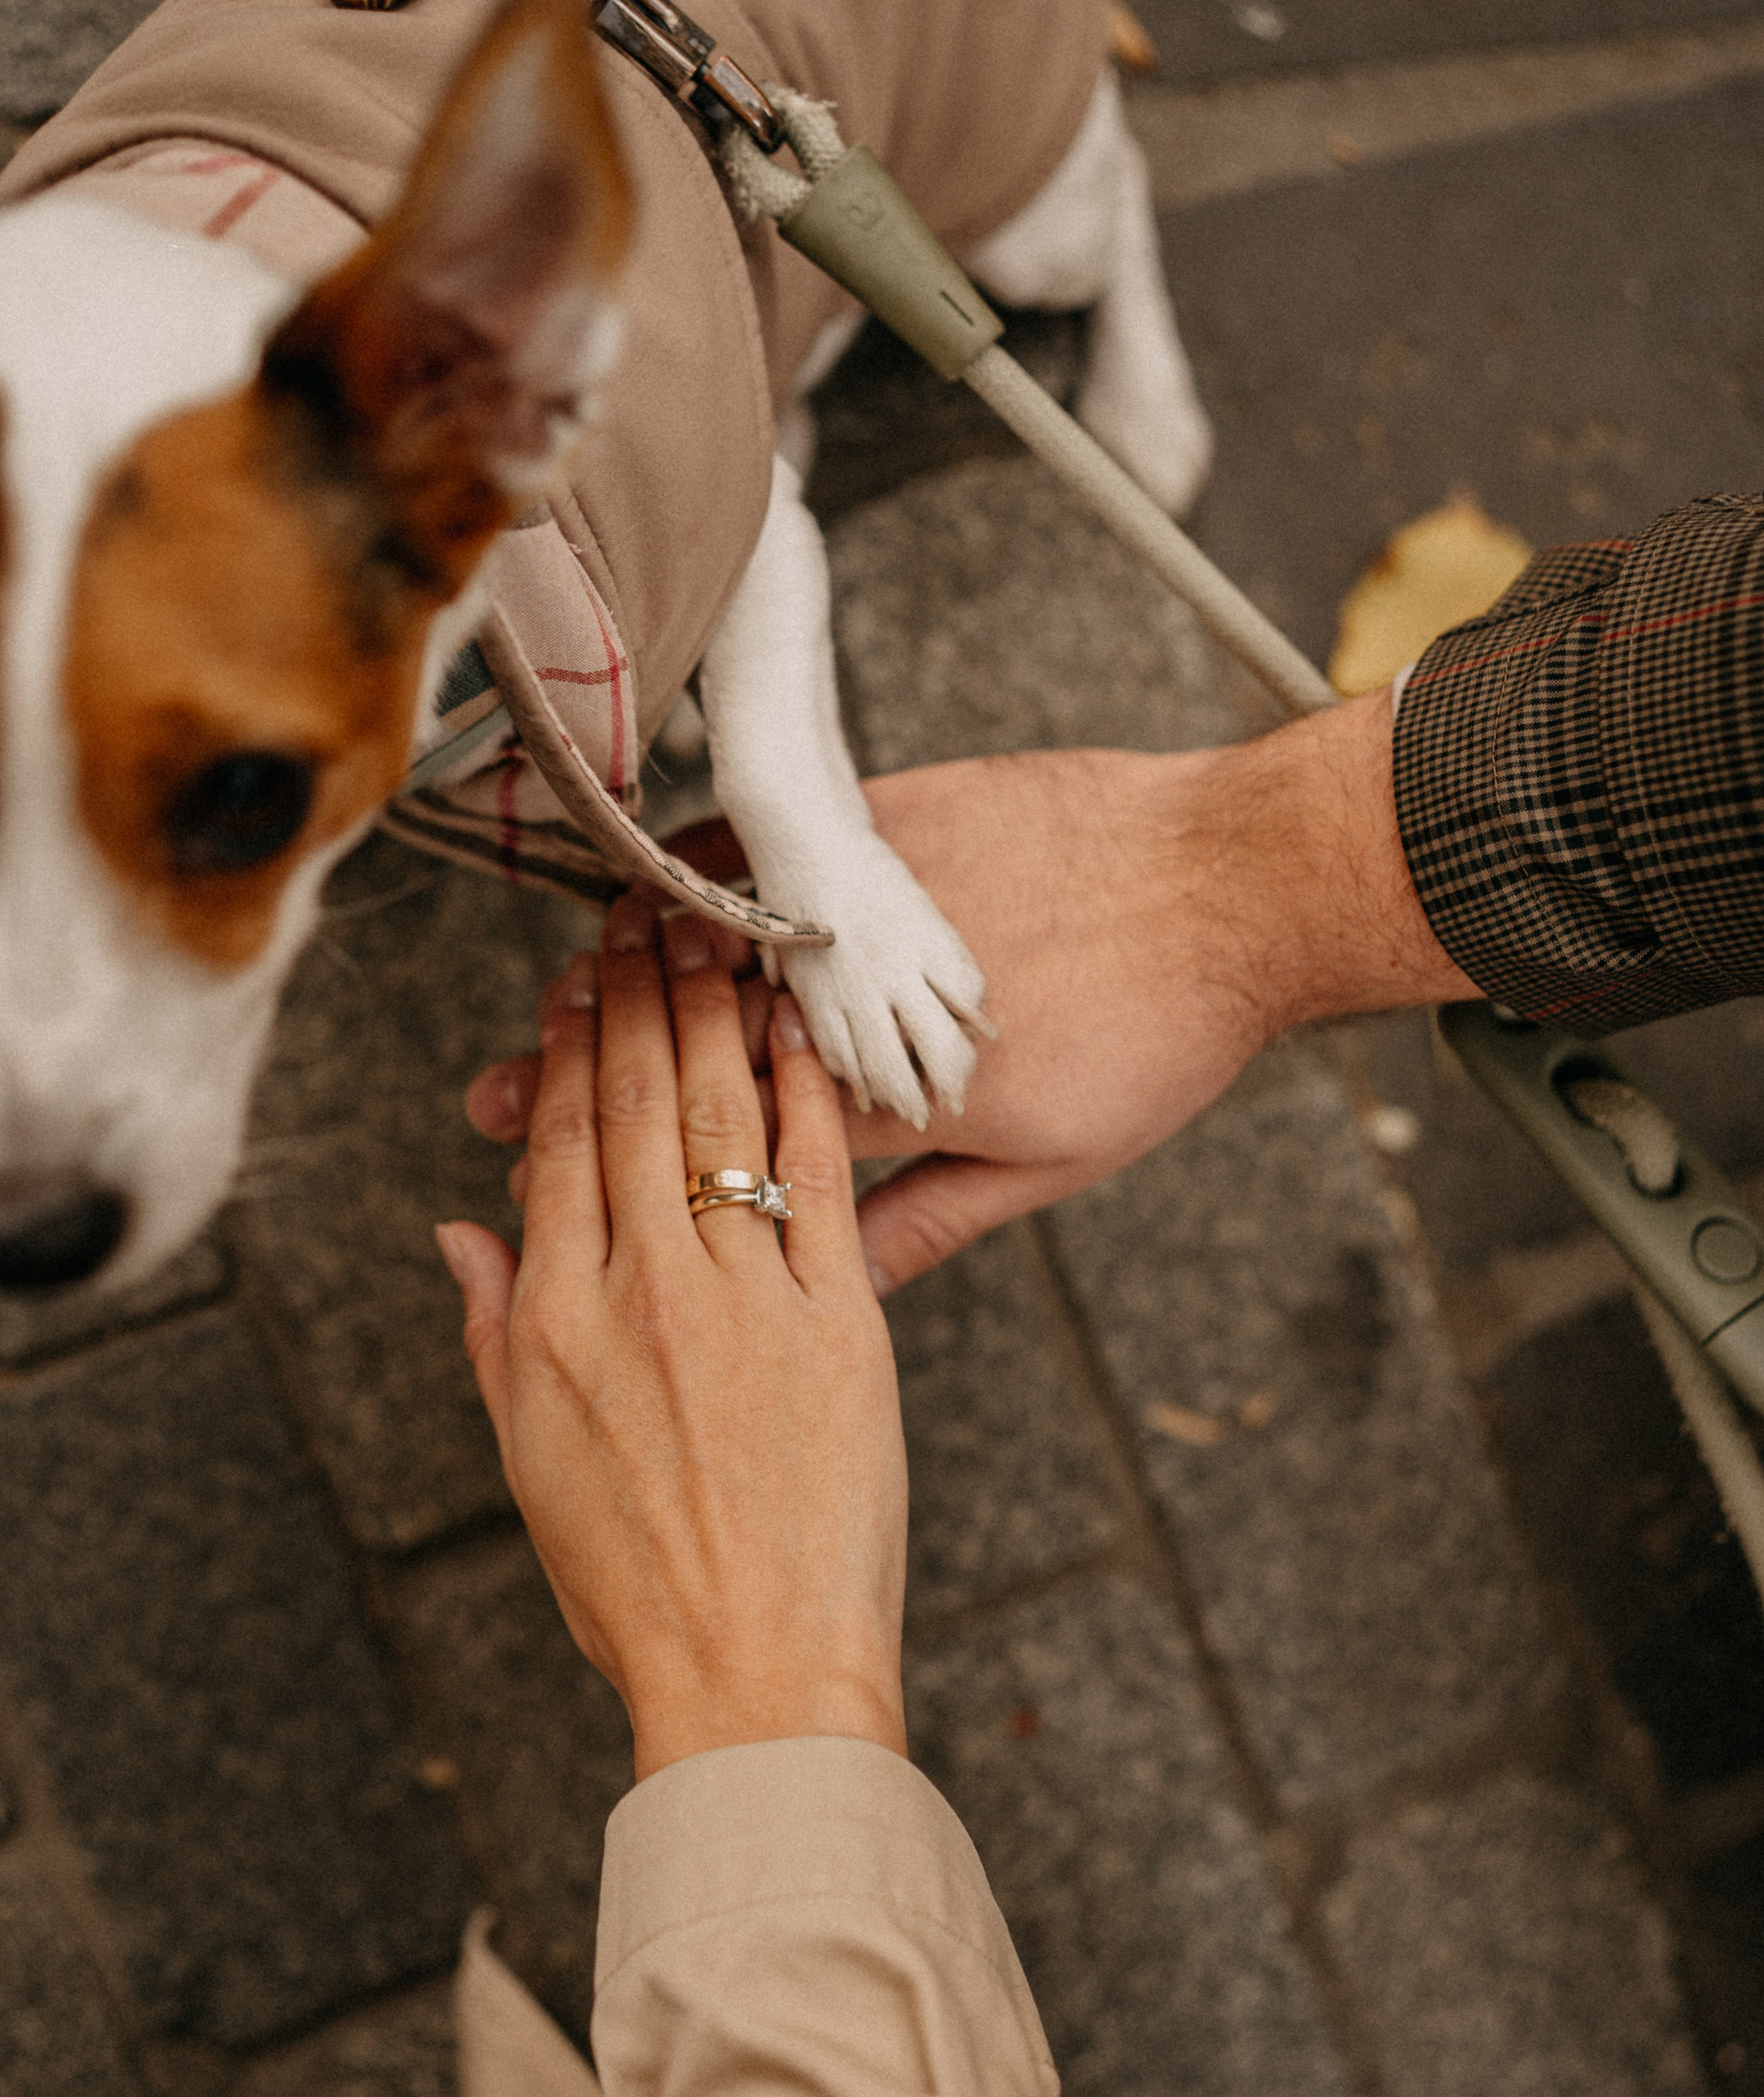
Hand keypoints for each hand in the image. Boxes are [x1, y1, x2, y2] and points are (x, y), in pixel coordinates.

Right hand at [438, 895, 908, 1777]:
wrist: (756, 1672)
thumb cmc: (641, 1587)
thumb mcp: (529, 1462)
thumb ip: (491, 1334)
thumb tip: (459, 1235)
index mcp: (557, 1322)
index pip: (554, 1146)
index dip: (560, 1051)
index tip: (569, 987)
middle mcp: (644, 1292)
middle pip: (630, 1108)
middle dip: (631, 1000)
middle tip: (639, 922)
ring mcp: (745, 1300)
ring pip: (719, 1118)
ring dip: (711, 1014)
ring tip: (710, 938)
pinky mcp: (842, 1322)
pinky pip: (824, 1175)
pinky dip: (811, 1089)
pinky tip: (804, 1025)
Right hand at [467, 694, 1474, 1293]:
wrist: (1236, 880)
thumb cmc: (1159, 1031)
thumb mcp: (1052, 1165)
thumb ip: (928, 1221)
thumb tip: (844, 1279)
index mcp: (890, 1093)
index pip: (716, 1132)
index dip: (615, 1149)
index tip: (525, 1159)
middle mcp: (859, 994)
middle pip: (684, 1037)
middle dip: (575, 1068)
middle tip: (494, 1089)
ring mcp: (865, 895)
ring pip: (708, 941)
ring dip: (616, 977)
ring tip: (554, 1007)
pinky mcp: (882, 816)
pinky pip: (758, 844)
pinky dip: (692, 874)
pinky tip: (646, 896)